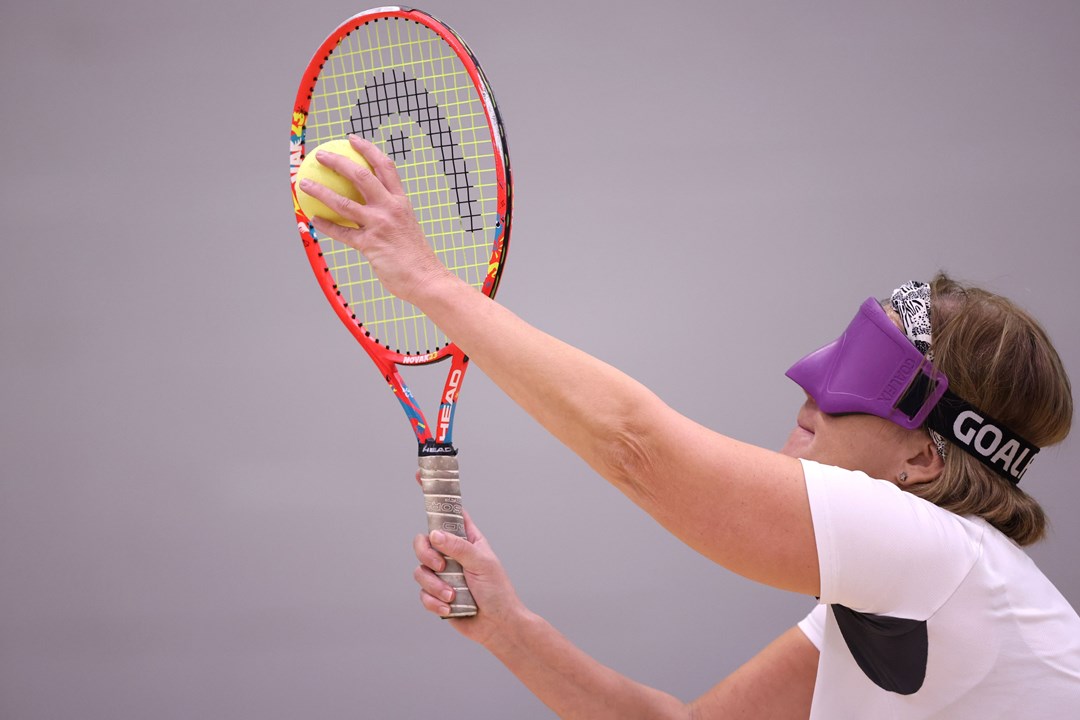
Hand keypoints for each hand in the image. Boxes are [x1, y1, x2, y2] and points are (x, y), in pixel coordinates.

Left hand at [299, 135, 452, 304]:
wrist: (426, 279)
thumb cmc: (415, 256)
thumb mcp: (407, 225)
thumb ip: (391, 213)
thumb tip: (372, 206)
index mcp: (401, 201)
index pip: (384, 166)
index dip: (367, 149)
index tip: (352, 139)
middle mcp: (390, 208)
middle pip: (361, 176)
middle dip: (338, 161)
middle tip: (321, 155)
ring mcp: (379, 225)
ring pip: (344, 202)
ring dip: (320, 191)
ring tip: (305, 184)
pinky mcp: (370, 245)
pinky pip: (342, 232)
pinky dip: (326, 225)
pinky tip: (314, 219)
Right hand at [413, 509, 526, 646]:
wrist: (497, 625)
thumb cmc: (497, 591)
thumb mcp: (482, 563)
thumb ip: (458, 547)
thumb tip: (434, 534)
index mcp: (466, 539)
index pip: (449, 512)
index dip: (435, 497)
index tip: (419, 475)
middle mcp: (452, 554)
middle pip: (423, 541)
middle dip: (427, 554)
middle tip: (441, 566)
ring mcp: (443, 575)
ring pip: (420, 570)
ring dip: (436, 586)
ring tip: (453, 596)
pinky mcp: (436, 595)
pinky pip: (422, 594)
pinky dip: (434, 602)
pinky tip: (449, 608)